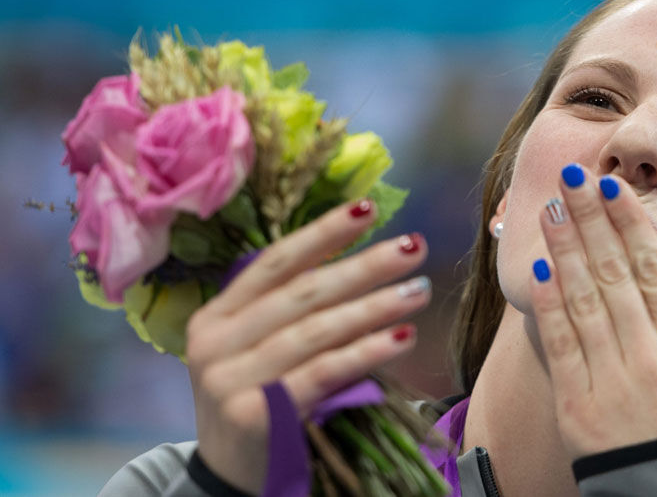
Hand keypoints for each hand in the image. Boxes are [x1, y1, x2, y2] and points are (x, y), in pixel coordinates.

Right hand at [185, 200, 429, 492]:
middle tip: (414, 247)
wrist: (231, 480)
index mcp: (216, 316)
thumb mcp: (260, 353)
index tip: (368, 209)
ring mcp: (230, 381)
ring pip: (315, 330)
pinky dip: (367, 352)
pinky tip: (402, 336)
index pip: (274, 263)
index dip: (323, 233)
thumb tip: (367, 262)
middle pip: (302, 292)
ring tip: (419, 289)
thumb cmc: (260, 405)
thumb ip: (294, 313)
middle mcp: (216, 343)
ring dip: (374, 306)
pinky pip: (323, 373)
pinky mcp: (255, 416)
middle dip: (363, 265)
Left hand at [529, 165, 656, 459]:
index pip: (655, 270)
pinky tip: (539, 270)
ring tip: (550, 209)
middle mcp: (649, 355)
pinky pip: (561, 346)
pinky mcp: (578, 407)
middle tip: (571, 178)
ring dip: (565, 250)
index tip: (611, 188)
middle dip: (590, 220)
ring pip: (583, 300)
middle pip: (613, 273)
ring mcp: (612, 380)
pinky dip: (549, 306)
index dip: (629, 224)